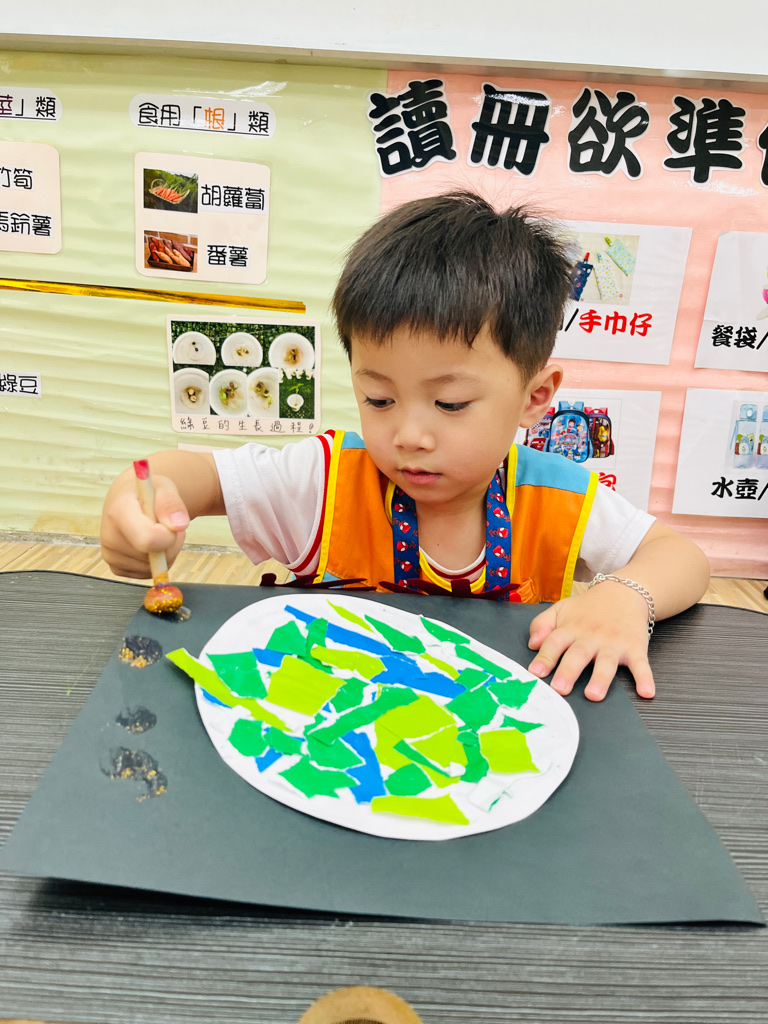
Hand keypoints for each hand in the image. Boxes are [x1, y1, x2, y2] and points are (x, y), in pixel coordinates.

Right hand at [100, 469, 189, 578]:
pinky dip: (155, 562)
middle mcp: (109, 537)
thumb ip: (172, 504)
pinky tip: (148, 544)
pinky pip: (147, 573)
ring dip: (165, 552)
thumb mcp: (164, 488)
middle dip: (170, 542)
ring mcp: (111, 556)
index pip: (147, 539)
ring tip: (156, 531)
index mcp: (118, 512)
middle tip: (166, 524)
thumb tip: (179, 525)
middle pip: (154, 556)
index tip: (171, 523)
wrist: (130, 501)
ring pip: (153, 567)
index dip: (169, 536)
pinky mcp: (116, 568)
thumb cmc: (149, 494)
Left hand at [526, 583, 654, 701]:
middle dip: (568, 672)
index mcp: (571, 629)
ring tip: (593, 695)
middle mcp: (591, 637)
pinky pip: (641, 664)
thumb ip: (542, 624)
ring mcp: (614, 643)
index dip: (544, 657)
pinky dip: (645, 678)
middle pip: (578, 655)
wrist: (624, 592)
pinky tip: (647, 691)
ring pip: (606, 662)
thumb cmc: (588, 608)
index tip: (534, 673)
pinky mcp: (635, 648)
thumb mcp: (561, 609)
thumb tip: (532, 644)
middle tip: (559, 689)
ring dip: (600, 679)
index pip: (554, 642)